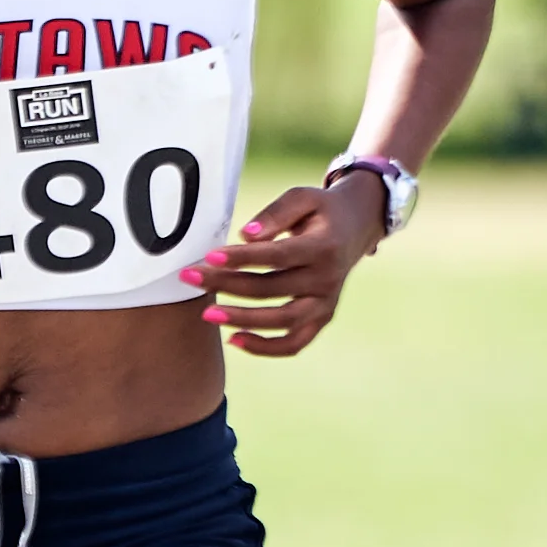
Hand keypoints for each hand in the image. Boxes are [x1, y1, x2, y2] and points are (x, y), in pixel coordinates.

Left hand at [181, 172, 388, 356]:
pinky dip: (265, 348)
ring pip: (281, 321)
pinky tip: (234, 339)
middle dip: (227, 285)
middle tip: (191, 278)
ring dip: (242, 320)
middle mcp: (328, 279)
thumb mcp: (303, 198)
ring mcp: (326, 303)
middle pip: (271, 289)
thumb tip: (246, 236)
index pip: (277, 256)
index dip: (243, 258)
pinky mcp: (321, 319)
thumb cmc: (320, 211)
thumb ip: (275, 214)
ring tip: (207, 314)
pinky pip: (294, 343)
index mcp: (324, 247)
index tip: (210, 256)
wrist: (355, 228)